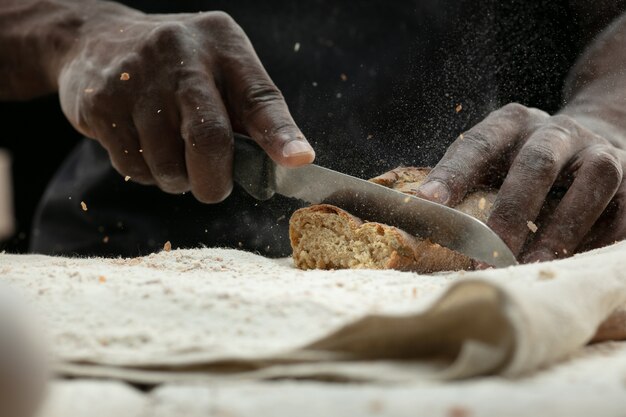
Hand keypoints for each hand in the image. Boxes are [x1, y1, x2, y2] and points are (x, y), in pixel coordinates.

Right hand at [57, 7, 313, 202]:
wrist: (95, 40)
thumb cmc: (178, 67)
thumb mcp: (221, 69)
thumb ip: (250, 113)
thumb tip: (287, 164)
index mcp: (223, 46)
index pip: (259, 98)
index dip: (280, 135)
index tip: (299, 161)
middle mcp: (179, 55)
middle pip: (208, 140)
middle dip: (215, 182)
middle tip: (213, 187)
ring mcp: (135, 79)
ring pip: (168, 167)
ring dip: (176, 179)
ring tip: (171, 152)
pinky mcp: (100, 104)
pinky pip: (133, 168)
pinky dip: (146, 173)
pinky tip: (143, 144)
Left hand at [415, 103, 625, 262]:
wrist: (595, 137)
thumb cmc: (525, 160)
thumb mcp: (495, 157)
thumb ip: (465, 180)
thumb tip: (424, 218)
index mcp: (513, 123)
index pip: (479, 143)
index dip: (453, 173)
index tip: (427, 203)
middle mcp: (558, 131)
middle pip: (537, 163)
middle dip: (512, 212)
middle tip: (489, 254)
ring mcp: (600, 151)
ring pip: (592, 182)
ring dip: (562, 229)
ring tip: (533, 267)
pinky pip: (623, 210)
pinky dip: (599, 239)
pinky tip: (574, 264)